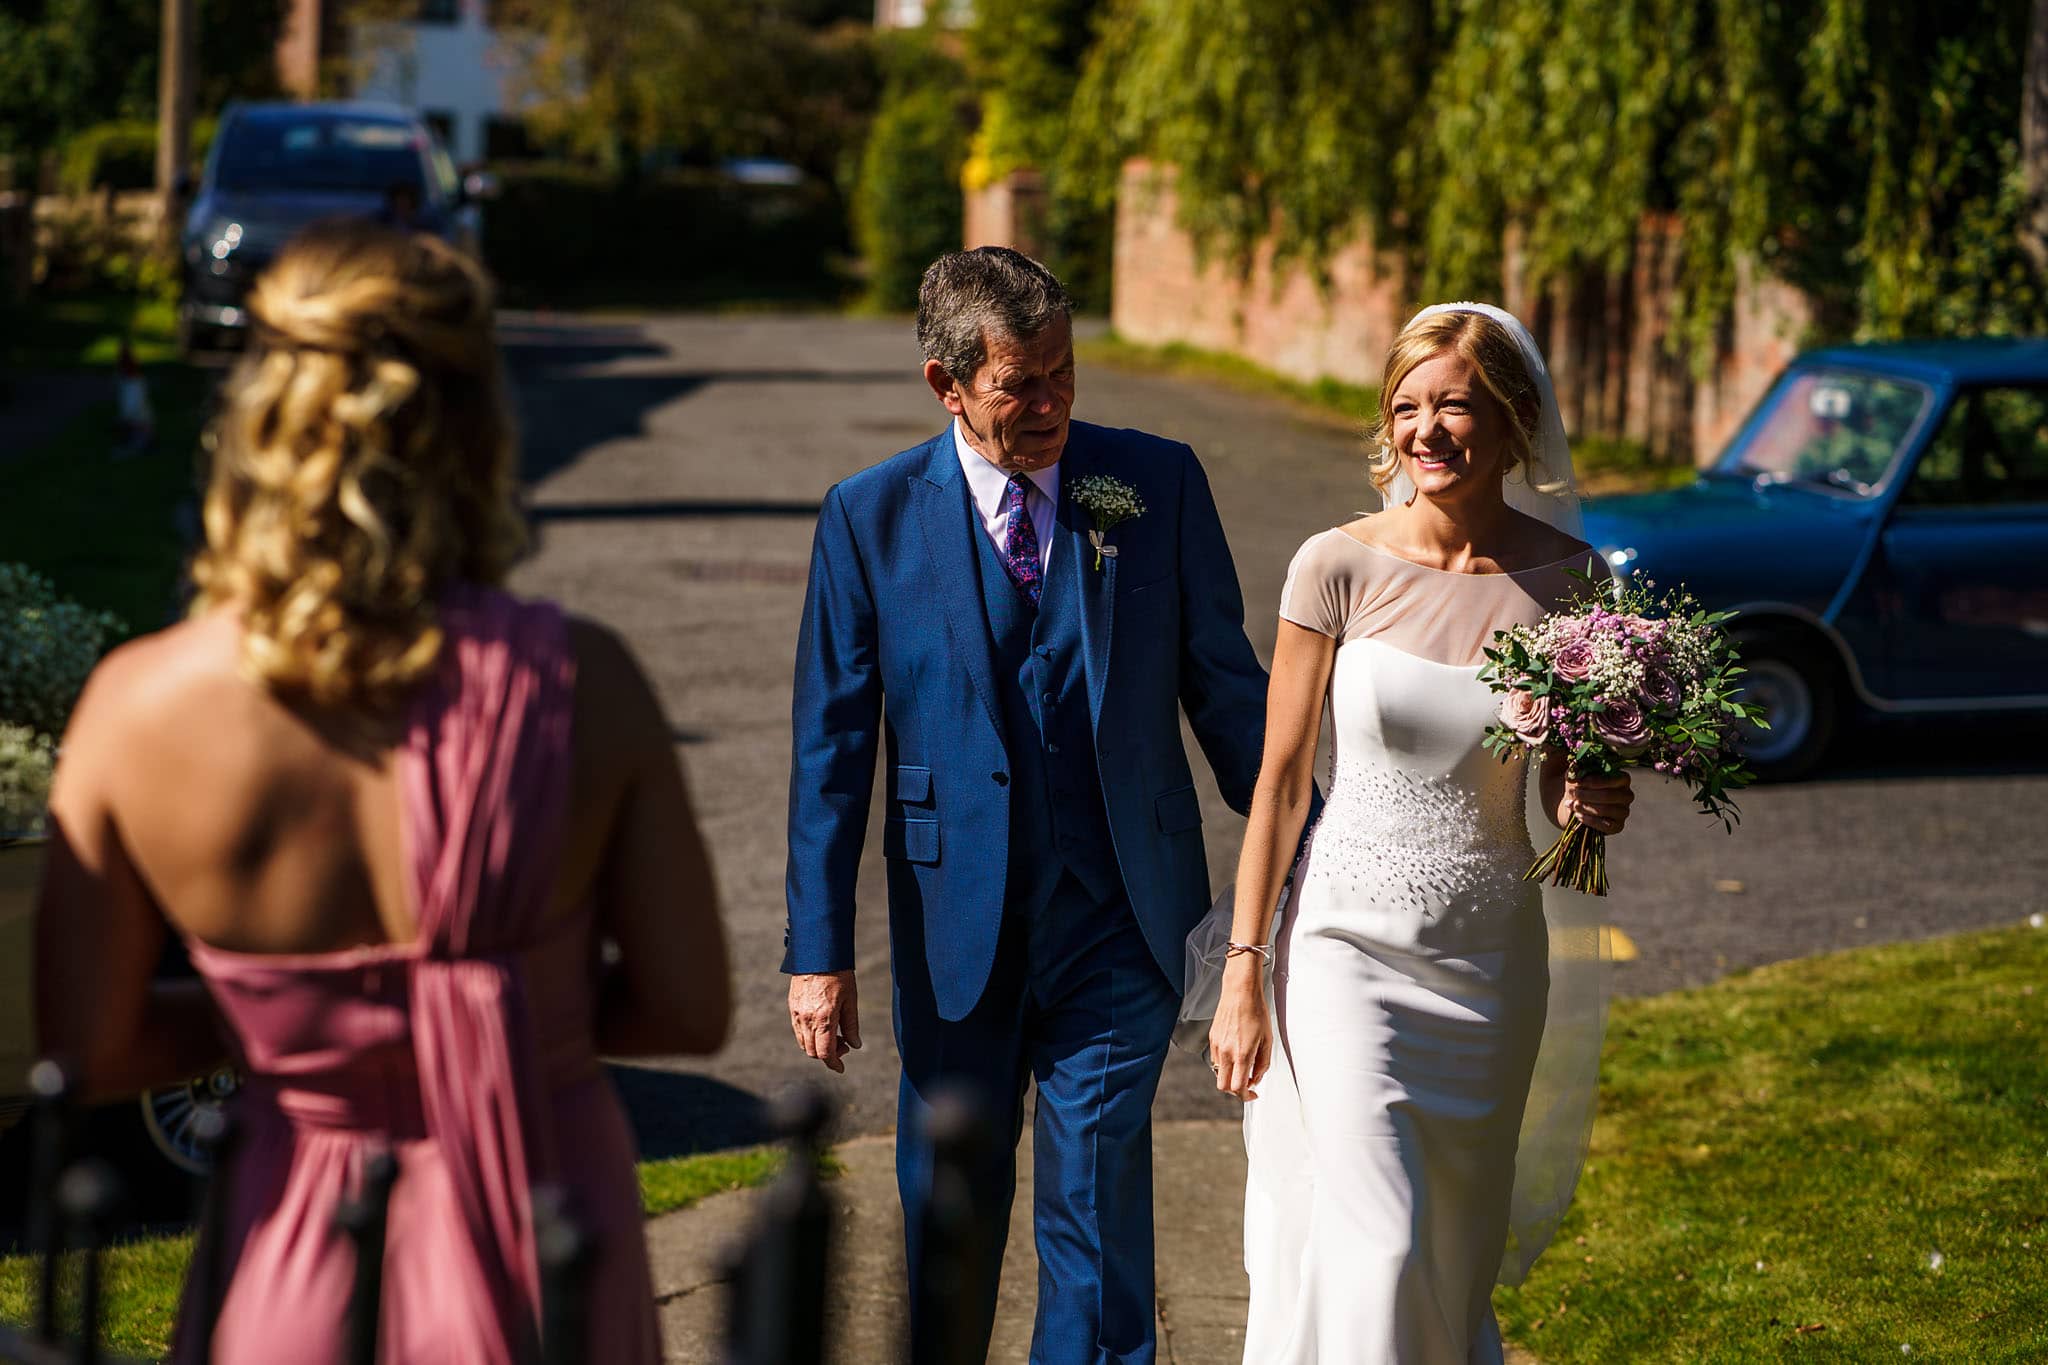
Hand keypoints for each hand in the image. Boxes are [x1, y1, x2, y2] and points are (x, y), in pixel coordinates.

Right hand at [788, 970, 859, 1073]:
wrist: (817, 952)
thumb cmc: (838, 973)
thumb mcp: (851, 999)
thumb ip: (851, 1024)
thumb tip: (855, 1045)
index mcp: (823, 1018)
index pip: (825, 1053)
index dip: (834, 1064)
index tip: (841, 1068)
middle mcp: (806, 1019)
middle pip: (812, 1052)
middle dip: (828, 1055)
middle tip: (844, 1043)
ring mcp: (797, 1013)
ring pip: (803, 1043)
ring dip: (818, 1046)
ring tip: (834, 1033)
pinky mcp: (792, 1007)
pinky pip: (798, 1030)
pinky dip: (809, 1036)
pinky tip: (822, 1025)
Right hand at [1206, 961, 1270, 1100]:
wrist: (1240, 992)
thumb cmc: (1257, 1013)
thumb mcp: (1267, 1040)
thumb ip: (1262, 1063)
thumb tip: (1256, 1078)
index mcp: (1242, 1054)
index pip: (1237, 1087)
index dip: (1246, 1096)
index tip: (1252, 1094)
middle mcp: (1226, 1052)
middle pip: (1223, 1086)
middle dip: (1235, 1090)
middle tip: (1246, 1083)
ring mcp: (1216, 1046)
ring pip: (1218, 1073)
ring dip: (1229, 1075)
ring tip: (1242, 1065)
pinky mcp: (1212, 1039)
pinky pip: (1216, 1059)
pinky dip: (1225, 1063)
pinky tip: (1235, 1053)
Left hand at [1564, 769, 1634, 834]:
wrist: (1576, 805)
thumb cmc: (1580, 786)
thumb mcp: (1578, 775)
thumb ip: (1576, 770)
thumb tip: (1573, 770)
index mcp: (1622, 779)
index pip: (1613, 779)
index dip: (1593, 781)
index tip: (1578, 782)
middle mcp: (1627, 795)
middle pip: (1608, 795)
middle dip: (1587, 795)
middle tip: (1572, 793)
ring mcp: (1624, 811)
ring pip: (1606, 810)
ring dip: (1585, 807)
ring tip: (1572, 805)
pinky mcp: (1618, 826)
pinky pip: (1606, 826)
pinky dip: (1589, 820)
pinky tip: (1578, 815)